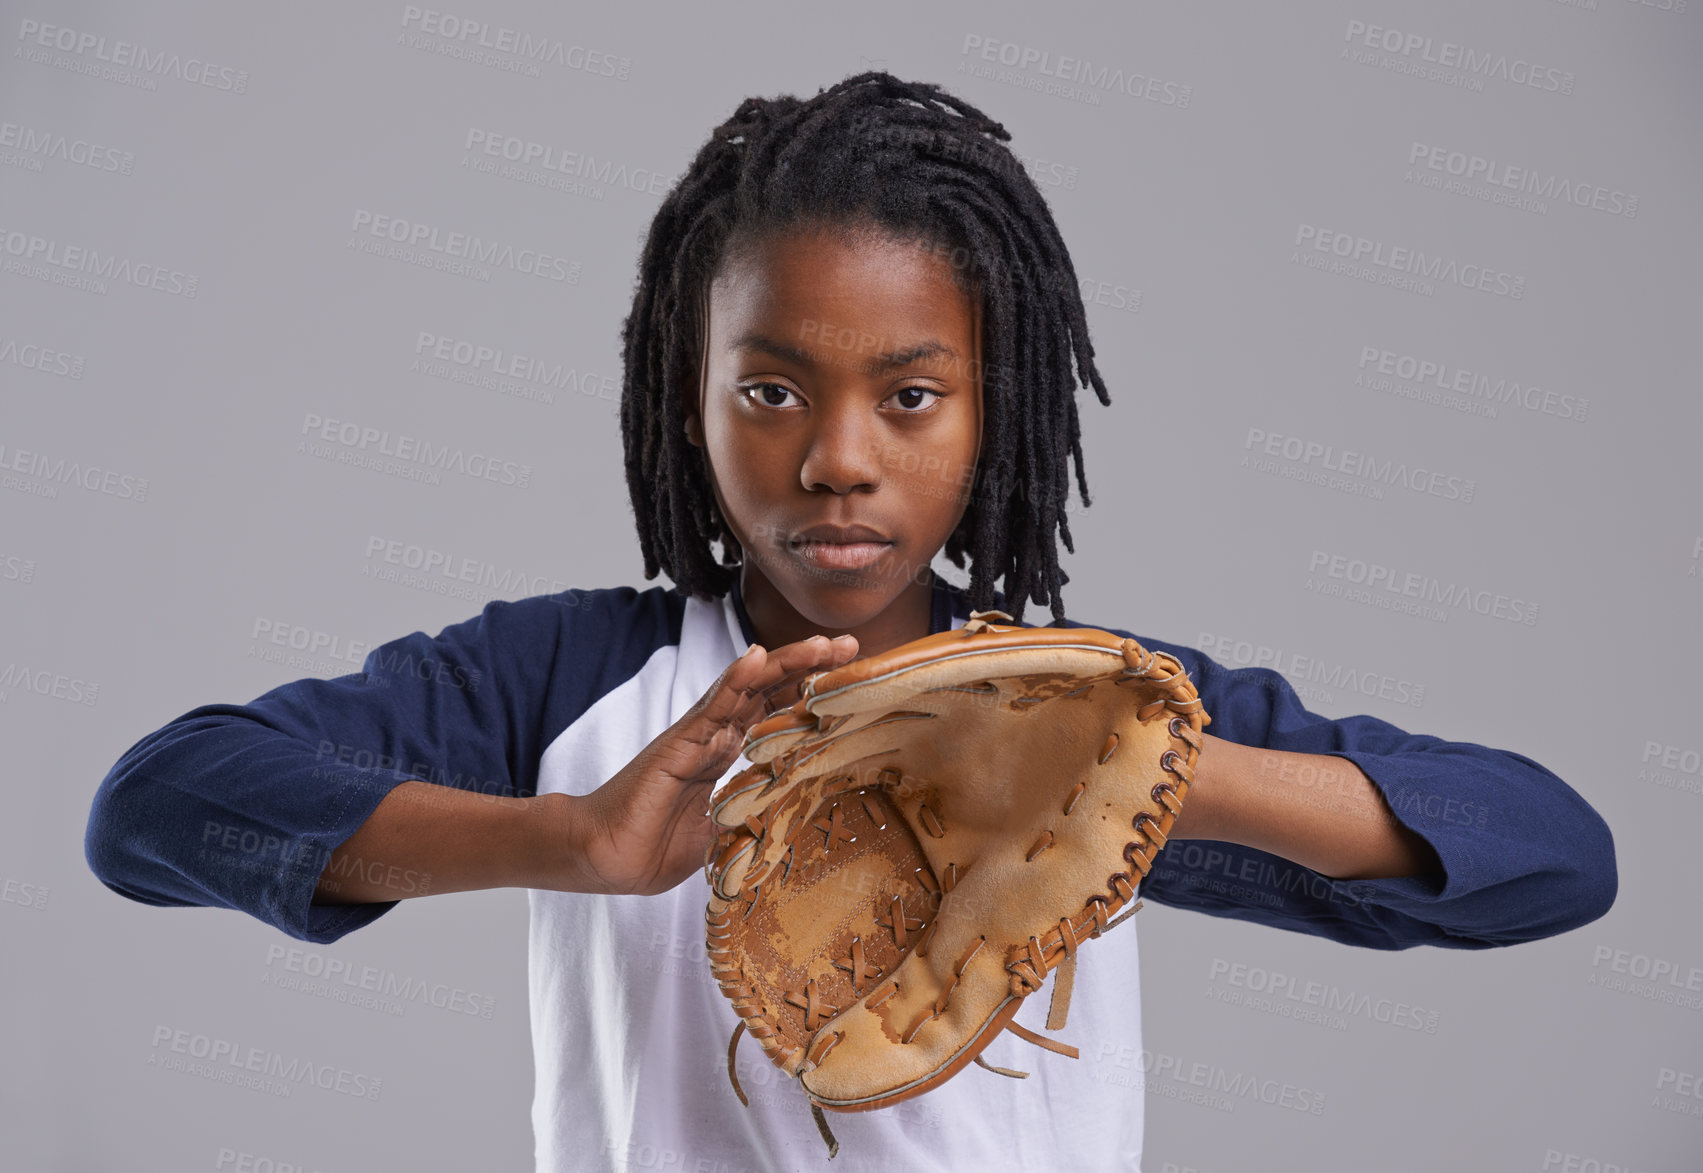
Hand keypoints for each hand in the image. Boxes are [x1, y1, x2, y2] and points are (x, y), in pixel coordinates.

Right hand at [555, 634, 858, 895]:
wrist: (602, 856)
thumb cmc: (652, 847)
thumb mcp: (722, 835)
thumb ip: (753, 819)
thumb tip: (793, 822)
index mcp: (727, 754)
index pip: (776, 711)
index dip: (811, 691)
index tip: (850, 677)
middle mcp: (716, 736)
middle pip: (770, 689)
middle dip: (811, 666)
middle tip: (852, 646)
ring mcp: (698, 735)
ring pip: (748, 688)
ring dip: (785, 662)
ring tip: (821, 643)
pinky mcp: (679, 743)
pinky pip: (711, 706)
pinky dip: (735, 678)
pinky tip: (757, 655)